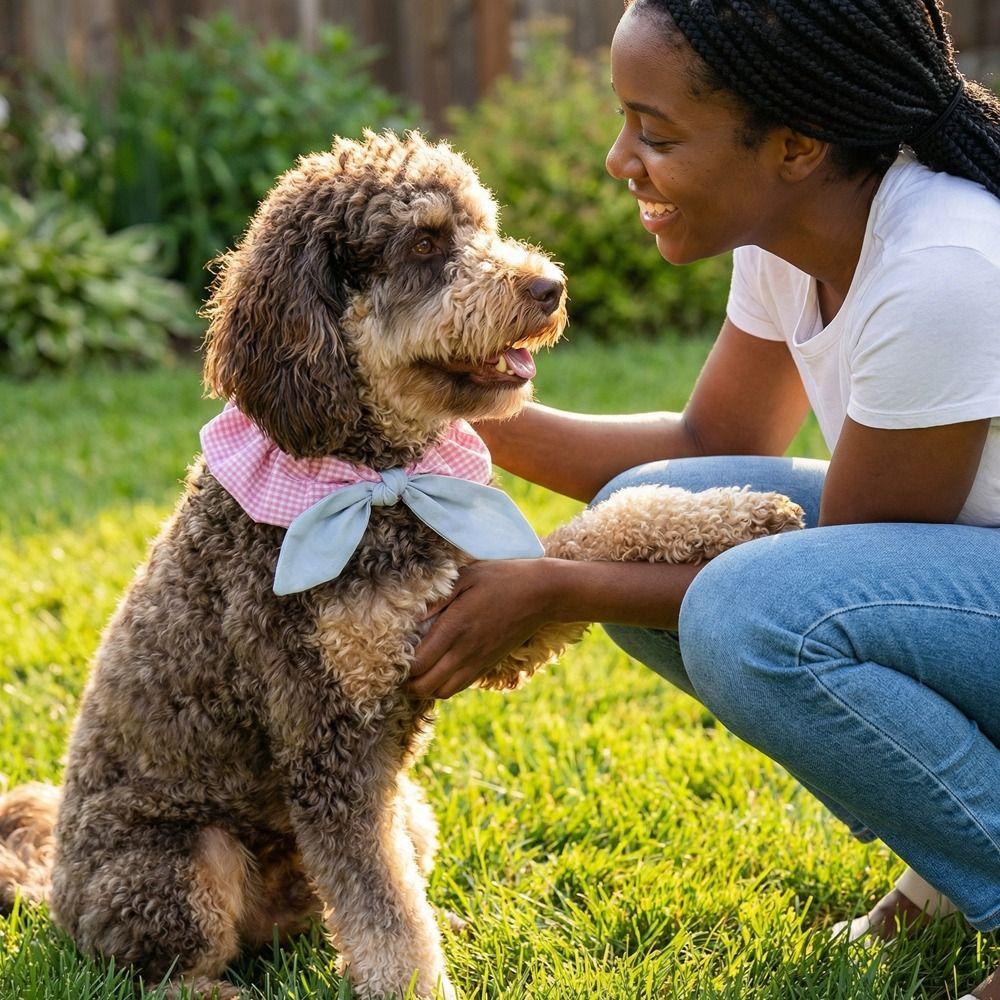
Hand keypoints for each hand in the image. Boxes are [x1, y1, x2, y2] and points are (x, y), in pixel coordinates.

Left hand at [407, 558, 560, 699]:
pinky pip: (457, 687)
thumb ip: (437, 597)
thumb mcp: (466, 576)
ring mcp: (477, 661)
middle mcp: (465, 650)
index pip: (417, 662)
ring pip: (440, 692)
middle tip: (399, 663)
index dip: (400, 663)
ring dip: (423, 686)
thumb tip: (411, 617)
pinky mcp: (486, 666)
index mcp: (456, 626)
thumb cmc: (502, 578)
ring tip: (416, 669)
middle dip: (406, 680)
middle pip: (424, 685)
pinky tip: (437, 668)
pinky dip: (440, 685)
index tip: (394, 648)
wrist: (542, 594)